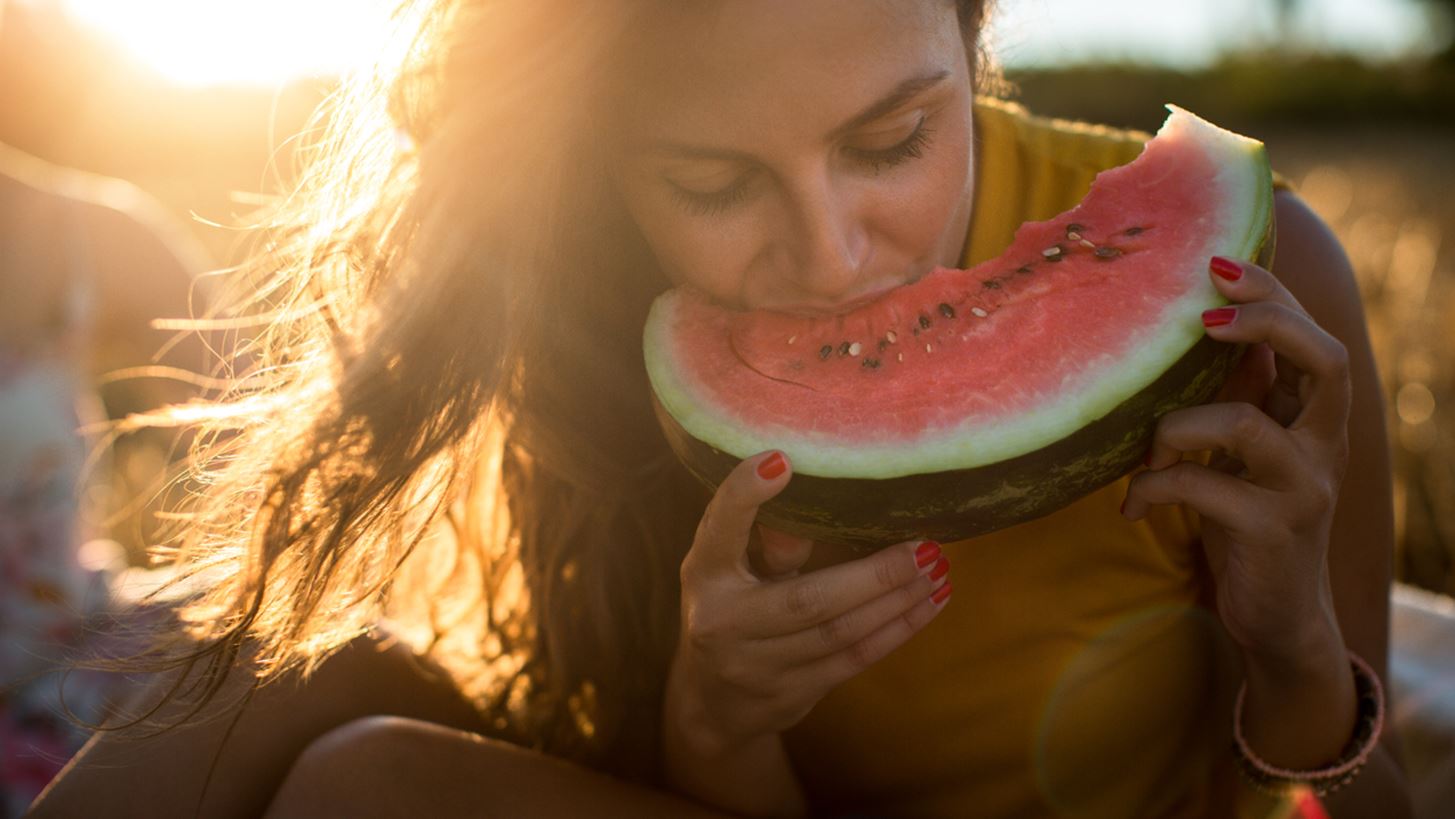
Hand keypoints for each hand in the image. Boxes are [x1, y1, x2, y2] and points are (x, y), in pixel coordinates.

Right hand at [665, 451, 952, 756]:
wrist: (713, 704)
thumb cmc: (729, 609)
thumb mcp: (730, 570)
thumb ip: (768, 539)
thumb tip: (810, 490)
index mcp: (704, 574)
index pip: (720, 529)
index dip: (744, 495)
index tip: (781, 462)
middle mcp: (722, 621)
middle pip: (807, 600)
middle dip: (875, 575)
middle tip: (926, 546)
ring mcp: (756, 666)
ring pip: (840, 633)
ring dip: (897, 600)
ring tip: (938, 570)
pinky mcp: (791, 695)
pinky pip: (854, 659)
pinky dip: (898, 630)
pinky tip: (930, 603)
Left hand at [1122, 255, 1350, 665]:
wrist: (1277, 616)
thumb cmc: (1246, 520)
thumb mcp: (1241, 453)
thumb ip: (1236, 396)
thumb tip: (1196, 326)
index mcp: (1313, 418)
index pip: (1312, 337)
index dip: (1272, 295)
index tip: (1216, 263)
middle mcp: (1323, 445)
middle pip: (1326, 360)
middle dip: (1267, 323)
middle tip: (1203, 319)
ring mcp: (1304, 488)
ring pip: (1244, 424)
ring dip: (1176, 428)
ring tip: (1146, 453)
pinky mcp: (1273, 531)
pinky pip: (1201, 487)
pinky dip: (1152, 487)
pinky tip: (1132, 506)